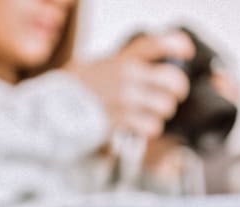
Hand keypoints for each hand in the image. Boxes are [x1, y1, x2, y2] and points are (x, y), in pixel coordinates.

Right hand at [65, 30, 194, 139]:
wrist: (52, 110)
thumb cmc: (74, 91)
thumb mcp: (96, 65)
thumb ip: (122, 63)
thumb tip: (148, 66)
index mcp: (122, 59)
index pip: (156, 44)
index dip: (178, 45)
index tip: (187, 52)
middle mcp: (127, 75)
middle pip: (173, 80)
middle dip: (177, 91)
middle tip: (171, 95)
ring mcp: (125, 98)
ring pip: (166, 106)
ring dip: (162, 113)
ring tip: (150, 113)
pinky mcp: (122, 120)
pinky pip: (152, 126)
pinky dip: (149, 128)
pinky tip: (139, 126)